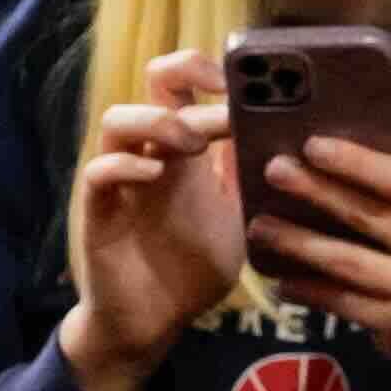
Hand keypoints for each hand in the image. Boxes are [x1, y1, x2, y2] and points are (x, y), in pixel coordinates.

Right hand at [60, 48, 239, 390]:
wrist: (153, 320)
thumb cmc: (193, 267)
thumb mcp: (237, 217)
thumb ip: (248, 178)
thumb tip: (291, 139)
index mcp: (184, 152)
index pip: (186, 86)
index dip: (209, 69)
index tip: (246, 79)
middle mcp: (151, 154)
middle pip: (150, 84)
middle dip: (184, 73)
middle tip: (223, 92)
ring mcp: (120, 180)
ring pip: (118, 120)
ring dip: (158, 121)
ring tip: (191, 141)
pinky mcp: (99, 210)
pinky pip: (99, 173)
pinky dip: (125, 167)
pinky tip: (155, 176)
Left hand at [247, 105, 390, 390]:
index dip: (358, 162)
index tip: (311, 143)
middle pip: (370, 216)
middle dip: (316, 193)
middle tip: (271, 170)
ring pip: (349, 261)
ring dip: (299, 243)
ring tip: (257, 226)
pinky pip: (345, 302)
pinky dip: (309, 290)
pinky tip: (278, 278)